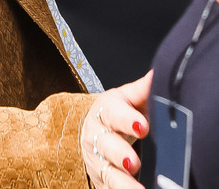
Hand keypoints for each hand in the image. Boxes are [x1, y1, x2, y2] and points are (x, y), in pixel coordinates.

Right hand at [81, 71, 152, 187]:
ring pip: (107, 171)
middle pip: (106, 144)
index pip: (113, 113)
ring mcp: (98, 159)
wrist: (93, 131)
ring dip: (122, 182)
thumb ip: (142, 90)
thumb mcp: (126, 98)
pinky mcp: (102, 179)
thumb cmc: (116, 113)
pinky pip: (110, 187)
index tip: (142, 126)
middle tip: (133, 162)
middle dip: (119, 153)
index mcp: (105, 111)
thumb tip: (158, 74)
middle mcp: (97, 135)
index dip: (126, 119)